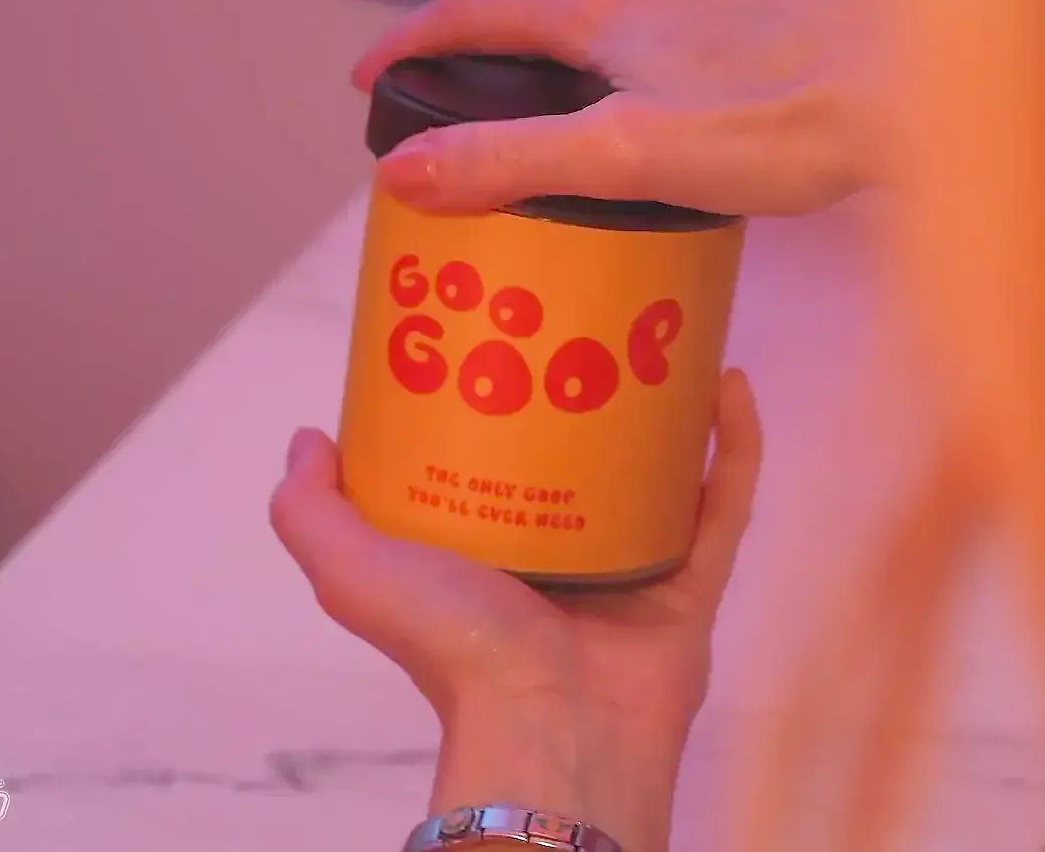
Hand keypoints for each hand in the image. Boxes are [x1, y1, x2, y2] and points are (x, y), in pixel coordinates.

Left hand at [269, 370, 762, 851]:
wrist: (553, 724)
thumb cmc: (453, 649)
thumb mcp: (354, 572)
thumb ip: (310, 513)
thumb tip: (310, 437)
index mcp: (490, 553)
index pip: (495, 464)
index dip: (498, 399)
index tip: (502, 330)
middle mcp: (564, 556)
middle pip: (586, 459)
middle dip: (595, 390)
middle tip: (595, 320)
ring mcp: (635, 569)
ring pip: (663, 472)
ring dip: (672, 407)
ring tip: (671, 337)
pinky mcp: (695, 582)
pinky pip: (724, 500)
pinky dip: (735, 443)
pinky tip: (730, 379)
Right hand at [352, 0, 898, 215]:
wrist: (927, 89)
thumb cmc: (784, 129)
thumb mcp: (630, 160)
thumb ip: (512, 162)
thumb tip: (405, 169)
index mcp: (609, 7)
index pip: (477, 12)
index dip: (411, 43)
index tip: (374, 77)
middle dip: (530, 24)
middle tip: (525, 87)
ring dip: (632, 8)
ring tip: (642, 73)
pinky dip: (731, 6)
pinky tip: (757, 48)